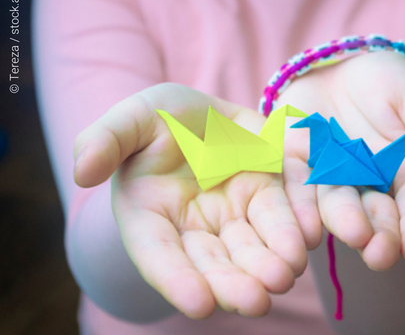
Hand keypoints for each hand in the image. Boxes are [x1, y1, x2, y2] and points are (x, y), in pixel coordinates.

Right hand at [73, 83, 306, 317]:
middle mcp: (196, 226)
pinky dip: (297, 226)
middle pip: (213, 262)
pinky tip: (310, 236)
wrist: (203, 113)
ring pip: (254, 246)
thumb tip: (80, 171)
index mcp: (151, 214)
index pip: (159, 253)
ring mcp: (236, 212)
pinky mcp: (269, 193)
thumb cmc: (159, 118)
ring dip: (270, 263)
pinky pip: (285, 213)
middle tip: (256, 300)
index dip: (176, 280)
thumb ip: (105, 141)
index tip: (198, 304)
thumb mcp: (130, 119)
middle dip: (234, 283)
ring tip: (285, 273)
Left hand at [278, 51, 404, 268]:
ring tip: (354, 237)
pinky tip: (304, 226)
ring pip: (336, 205)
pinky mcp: (296, 164)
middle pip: (376, 216)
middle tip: (381, 256)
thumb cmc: (386, 81)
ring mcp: (330, 177)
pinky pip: (296, 186)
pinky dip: (300, 207)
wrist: (337, 63)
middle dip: (381, 237)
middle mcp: (367, 185)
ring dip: (343, 224)